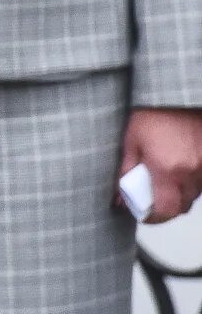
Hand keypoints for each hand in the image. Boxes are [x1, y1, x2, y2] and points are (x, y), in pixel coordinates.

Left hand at [121, 107, 201, 222]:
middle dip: (164, 208)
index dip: (153, 218)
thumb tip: (120, 195)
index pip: (165, 209)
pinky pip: (201, 183)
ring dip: (178, 195)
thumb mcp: (132, 140)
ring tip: (163, 182)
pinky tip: (178, 170)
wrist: (179, 96)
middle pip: (181, 207)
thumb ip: (126, 170)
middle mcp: (191, 171)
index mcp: (167, 168)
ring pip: (193, 196)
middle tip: (149, 201)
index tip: (143, 215)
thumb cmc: (156, 113)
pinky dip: (190, 183)